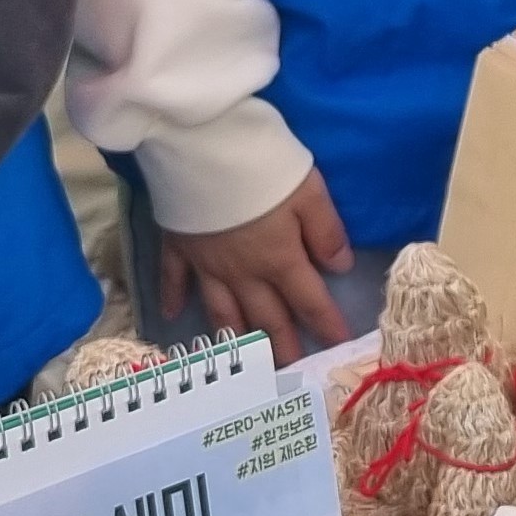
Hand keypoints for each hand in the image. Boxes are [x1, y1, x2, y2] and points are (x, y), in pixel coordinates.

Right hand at [158, 173, 353, 353]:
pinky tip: (173, 317)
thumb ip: (326, 231)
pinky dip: (175, 300)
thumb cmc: (262, 164)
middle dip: (283, 344)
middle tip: (291, 370)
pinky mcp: (177, 245)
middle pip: (266, 316)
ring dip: (237, 337)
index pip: (309, 300)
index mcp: (279, 258)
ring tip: (245, 360)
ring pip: (223, 310)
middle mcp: (243, 272)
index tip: (338, 346)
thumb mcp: (309, 191)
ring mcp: (206, 262)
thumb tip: (341, 267)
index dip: (326, 324)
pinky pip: (175, 280)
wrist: (200, 146)